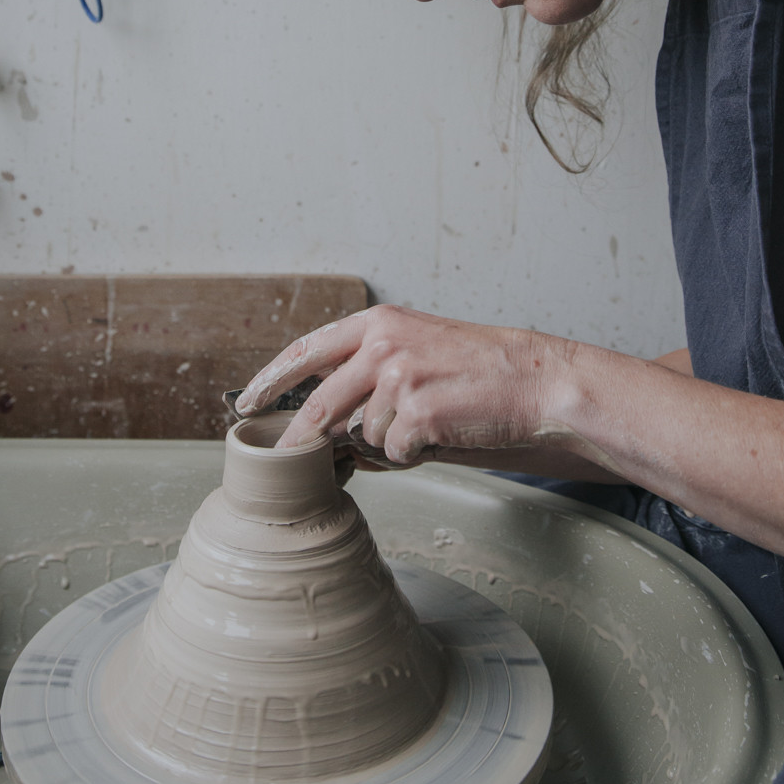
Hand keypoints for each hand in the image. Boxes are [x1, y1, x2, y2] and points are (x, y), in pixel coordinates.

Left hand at [236, 305, 542, 464]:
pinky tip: (442, 434)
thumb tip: (328, 429)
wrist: (535, 381)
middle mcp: (383, 345)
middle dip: (300, 441)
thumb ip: (369, 381)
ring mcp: (399, 377)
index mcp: (379, 323)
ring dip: (388, 443)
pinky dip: (413, 454)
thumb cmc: (480, 371)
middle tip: (285, 460)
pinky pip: (395, 452)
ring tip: (430, 424)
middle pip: (321, 404)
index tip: (247, 402)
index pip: (307, 349)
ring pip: (364, 435)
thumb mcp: (417, 353)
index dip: (272, 379)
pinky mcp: (418, 412)